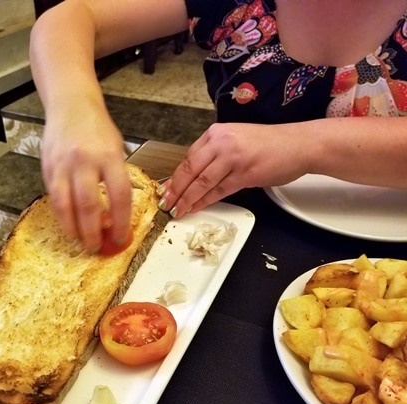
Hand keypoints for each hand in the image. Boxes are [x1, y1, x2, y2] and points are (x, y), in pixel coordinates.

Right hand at [41, 101, 131, 251]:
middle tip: (96, 247)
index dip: (121, 221)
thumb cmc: (97, 128)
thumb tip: (115, 215)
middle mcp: (85, 161)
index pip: (119, 196)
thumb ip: (116, 178)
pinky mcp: (47, 168)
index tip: (121, 236)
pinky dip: (61, 215)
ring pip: (65, 205)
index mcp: (109, 156)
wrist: (70, 105)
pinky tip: (68, 224)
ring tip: (80, 241)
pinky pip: (53, 198)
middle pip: (89, 205)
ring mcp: (63, 164)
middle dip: (93, 232)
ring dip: (73, 228)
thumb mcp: (116, 148)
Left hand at [157, 122, 308, 217]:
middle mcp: (221, 142)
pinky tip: (195, 209)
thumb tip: (194, 176)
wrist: (299, 144)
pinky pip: (219, 191)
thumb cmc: (269, 144)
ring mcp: (233, 158)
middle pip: (190, 170)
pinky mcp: (245, 174)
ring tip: (177, 211)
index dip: (175, 177)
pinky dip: (204, 202)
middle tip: (165, 204)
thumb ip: (215, 154)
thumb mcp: (236, 140)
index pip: (188, 157)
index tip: (165, 190)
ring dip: (187, 199)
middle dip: (175, 190)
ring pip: (202, 182)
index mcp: (216, 133)